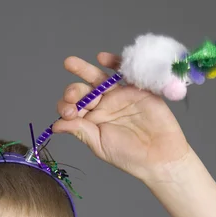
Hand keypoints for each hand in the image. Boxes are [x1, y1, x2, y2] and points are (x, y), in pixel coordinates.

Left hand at [55, 52, 192, 183]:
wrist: (160, 157)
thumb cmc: (129, 156)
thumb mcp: (99, 144)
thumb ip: (80, 131)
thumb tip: (55, 125)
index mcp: (91, 120)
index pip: (72, 107)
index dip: (66, 107)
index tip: (68, 114)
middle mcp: (103, 105)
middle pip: (83, 91)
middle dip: (73, 91)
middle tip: (72, 95)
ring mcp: (119, 95)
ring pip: (99, 78)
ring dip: (84, 69)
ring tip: (70, 64)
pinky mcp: (137, 89)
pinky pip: (124, 72)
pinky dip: (114, 63)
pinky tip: (101, 59)